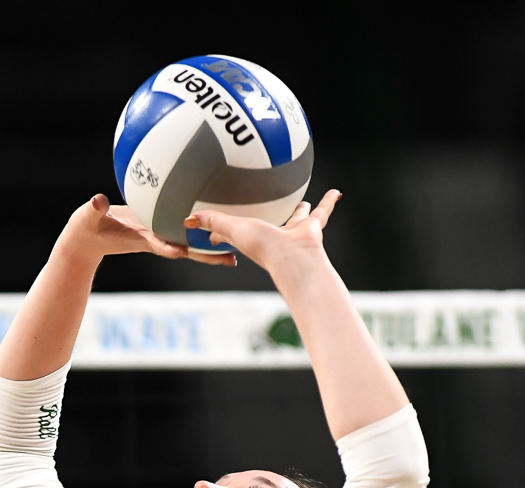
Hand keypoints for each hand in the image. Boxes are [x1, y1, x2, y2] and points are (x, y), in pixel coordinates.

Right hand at [59, 194, 236, 266]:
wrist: (87, 240)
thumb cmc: (85, 228)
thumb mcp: (86, 217)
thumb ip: (93, 209)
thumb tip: (98, 200)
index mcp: (137, 237)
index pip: (156, 242)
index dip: (168, 247)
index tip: (182, 252)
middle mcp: (152, 239)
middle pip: (183, 249)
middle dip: (205, 255)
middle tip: (231, 260)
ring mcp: (157, 237)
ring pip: (187, 244)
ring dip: (209, 249)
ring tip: (235, 253)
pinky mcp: (158, 232)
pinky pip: (182, 234)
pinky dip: (200, 235)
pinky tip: (217, 232)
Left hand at [182, 189, 341, 272]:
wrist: (294, 258)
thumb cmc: (264, 248)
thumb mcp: (233, 228)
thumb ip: (214, 221)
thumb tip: (188, 219)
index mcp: (252, 239)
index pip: (233, 235)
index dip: (222, 234)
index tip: (213, 233)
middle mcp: (274, 237)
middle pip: (268, 225)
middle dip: (263, 220)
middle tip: (263, 212)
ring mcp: (294, 233)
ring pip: (298, 218)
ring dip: (300, 210)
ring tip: (302, 201)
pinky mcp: (312, 228)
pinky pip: (322, 211)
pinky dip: (329, 202)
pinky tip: (336, 192)